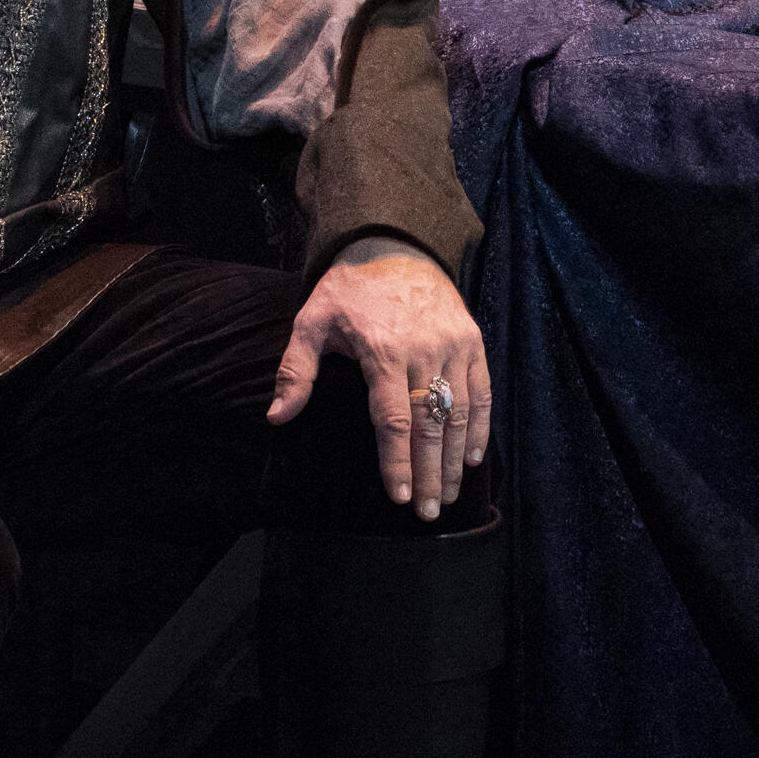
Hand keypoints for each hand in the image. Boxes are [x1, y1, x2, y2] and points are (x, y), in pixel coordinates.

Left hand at [267, 238, 491, 519]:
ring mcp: (453, 346)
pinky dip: (479, 427)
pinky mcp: (472, 341)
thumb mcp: (312, 321)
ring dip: (454, 460)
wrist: (393, 244)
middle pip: (429, 425)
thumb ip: (296, 370)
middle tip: (427, 513)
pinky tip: (471, 458)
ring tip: (447, 495)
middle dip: (428, 474)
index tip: (398, 498)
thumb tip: (276, 417)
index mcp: (383, 351)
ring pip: (458, 414)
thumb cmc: (348, 289)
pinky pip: (481, 391)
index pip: (393, 419)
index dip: (396, 461)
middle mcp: (424, 351)